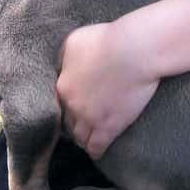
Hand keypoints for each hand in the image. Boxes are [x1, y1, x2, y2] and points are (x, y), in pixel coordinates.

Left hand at [56, 19, 158, 159]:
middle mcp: (72, 106)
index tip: (72, 106)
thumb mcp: (74, 41)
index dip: (65, 105)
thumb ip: (62, 58)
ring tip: (88, 137)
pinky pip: (96, 148)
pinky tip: (97, 150)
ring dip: (82, 138)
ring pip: (79, 138)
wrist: (134, 51)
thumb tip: (59, 67)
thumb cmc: (106, 40)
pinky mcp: (109, 128)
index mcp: (62, 86)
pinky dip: (95, 150)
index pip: (56, 105)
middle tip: (80, 122)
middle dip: (72, 123)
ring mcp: (90, 119)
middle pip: (66, 123)